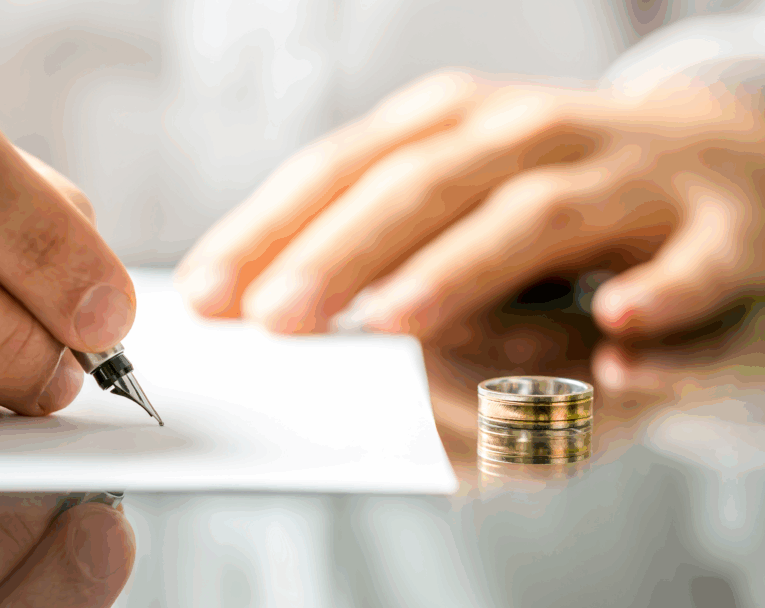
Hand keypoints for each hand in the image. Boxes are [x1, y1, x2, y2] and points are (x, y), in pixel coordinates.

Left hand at [175, 65, 764, 344]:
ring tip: (397, 318)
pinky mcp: (722, 229)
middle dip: (341, 251)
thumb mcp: (460, 205)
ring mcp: (628, 177)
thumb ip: (380, 253)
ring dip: (464, 267)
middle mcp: (530, 137)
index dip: (270, 229)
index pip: (343, 170)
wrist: (730, 171)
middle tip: (275, 317)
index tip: (207, 295)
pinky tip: (617, 329)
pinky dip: (660, 295)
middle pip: (422, 185)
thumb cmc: (564, 206)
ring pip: (535, 214)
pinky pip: (694, 265)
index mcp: (452, 127)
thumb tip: (272, 312)